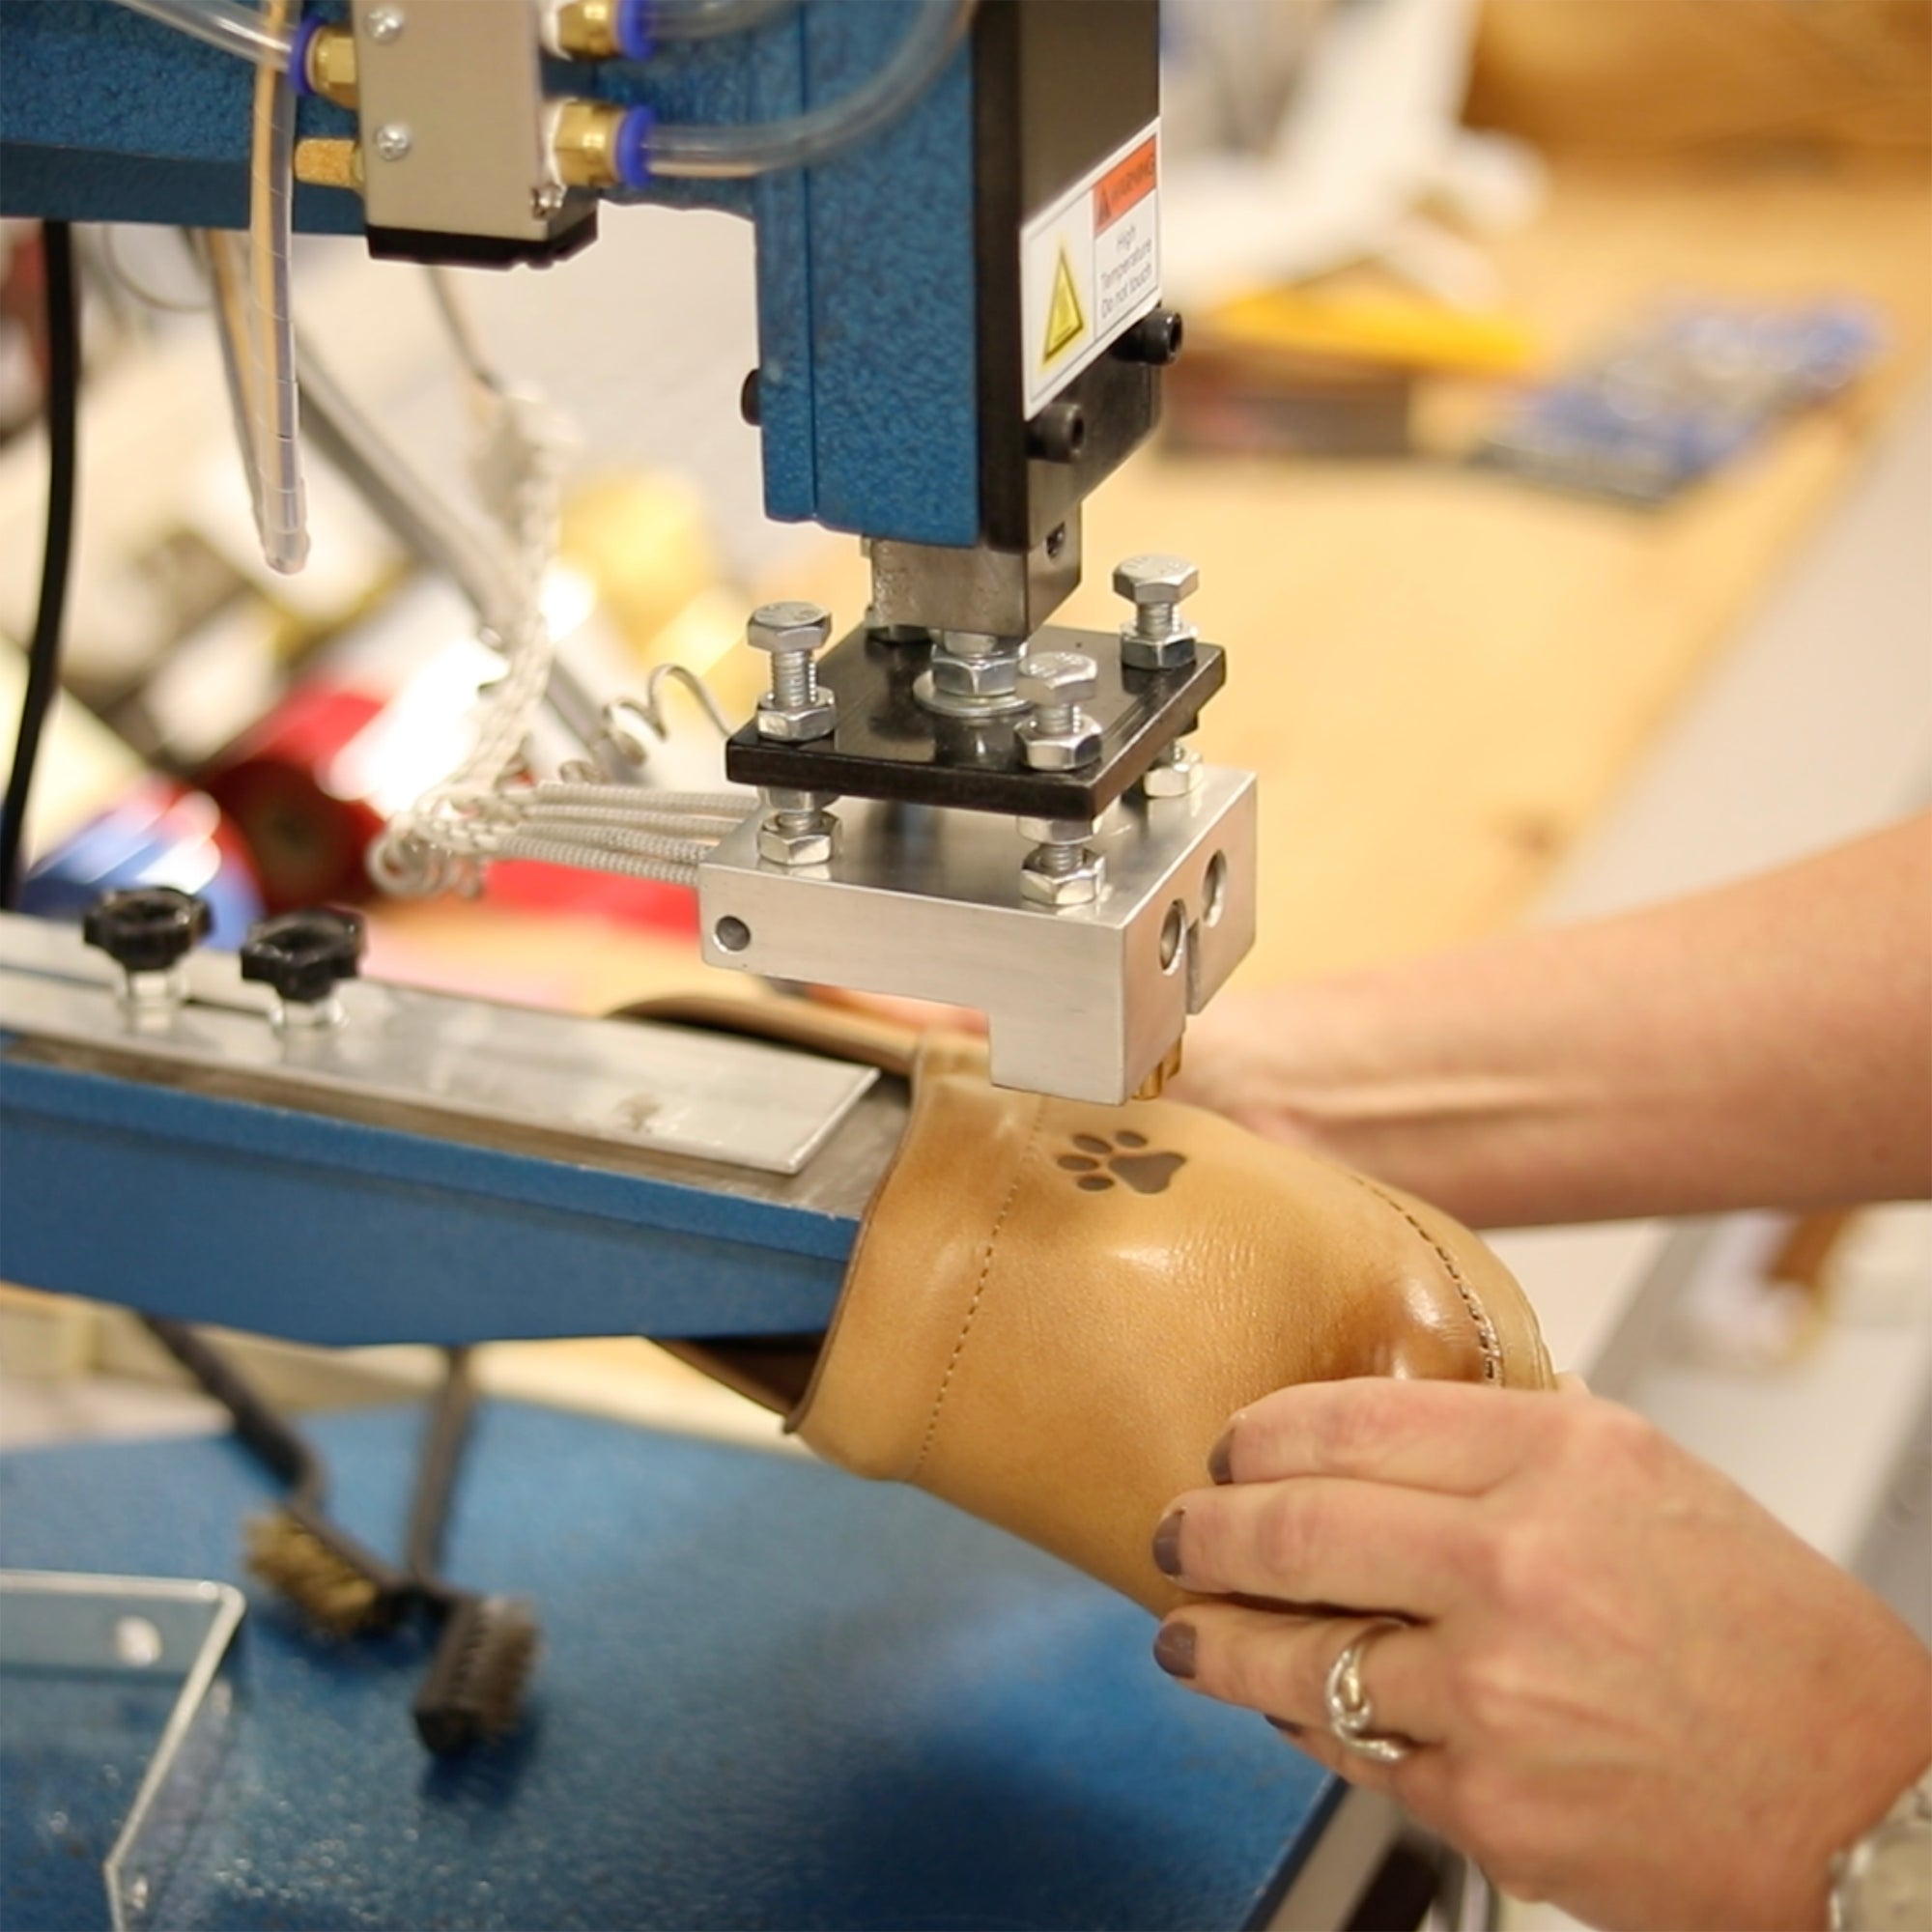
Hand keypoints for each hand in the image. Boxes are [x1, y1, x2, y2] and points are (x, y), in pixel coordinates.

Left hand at [1148, 1378, 1931, 1931]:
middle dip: (1203, 1530)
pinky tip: (1283, 1706)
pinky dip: (1298, 1722)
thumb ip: (1515, 1443)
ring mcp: (1490, 1692)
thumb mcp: (1654, 1480)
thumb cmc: (1777, 1642)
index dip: (1257, 1435)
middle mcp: (1515, 1563)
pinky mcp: (1483, 1803)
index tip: (1229, 1449)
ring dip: (1214, 1641)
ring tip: (1185, 1631)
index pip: (1345, 1420)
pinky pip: (1347, 1750)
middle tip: (1177, 1530)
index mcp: (1561, 1459)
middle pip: (1290, 1528)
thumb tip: (1388, 1432)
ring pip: (1290, 1654)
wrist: (1869, 1807)